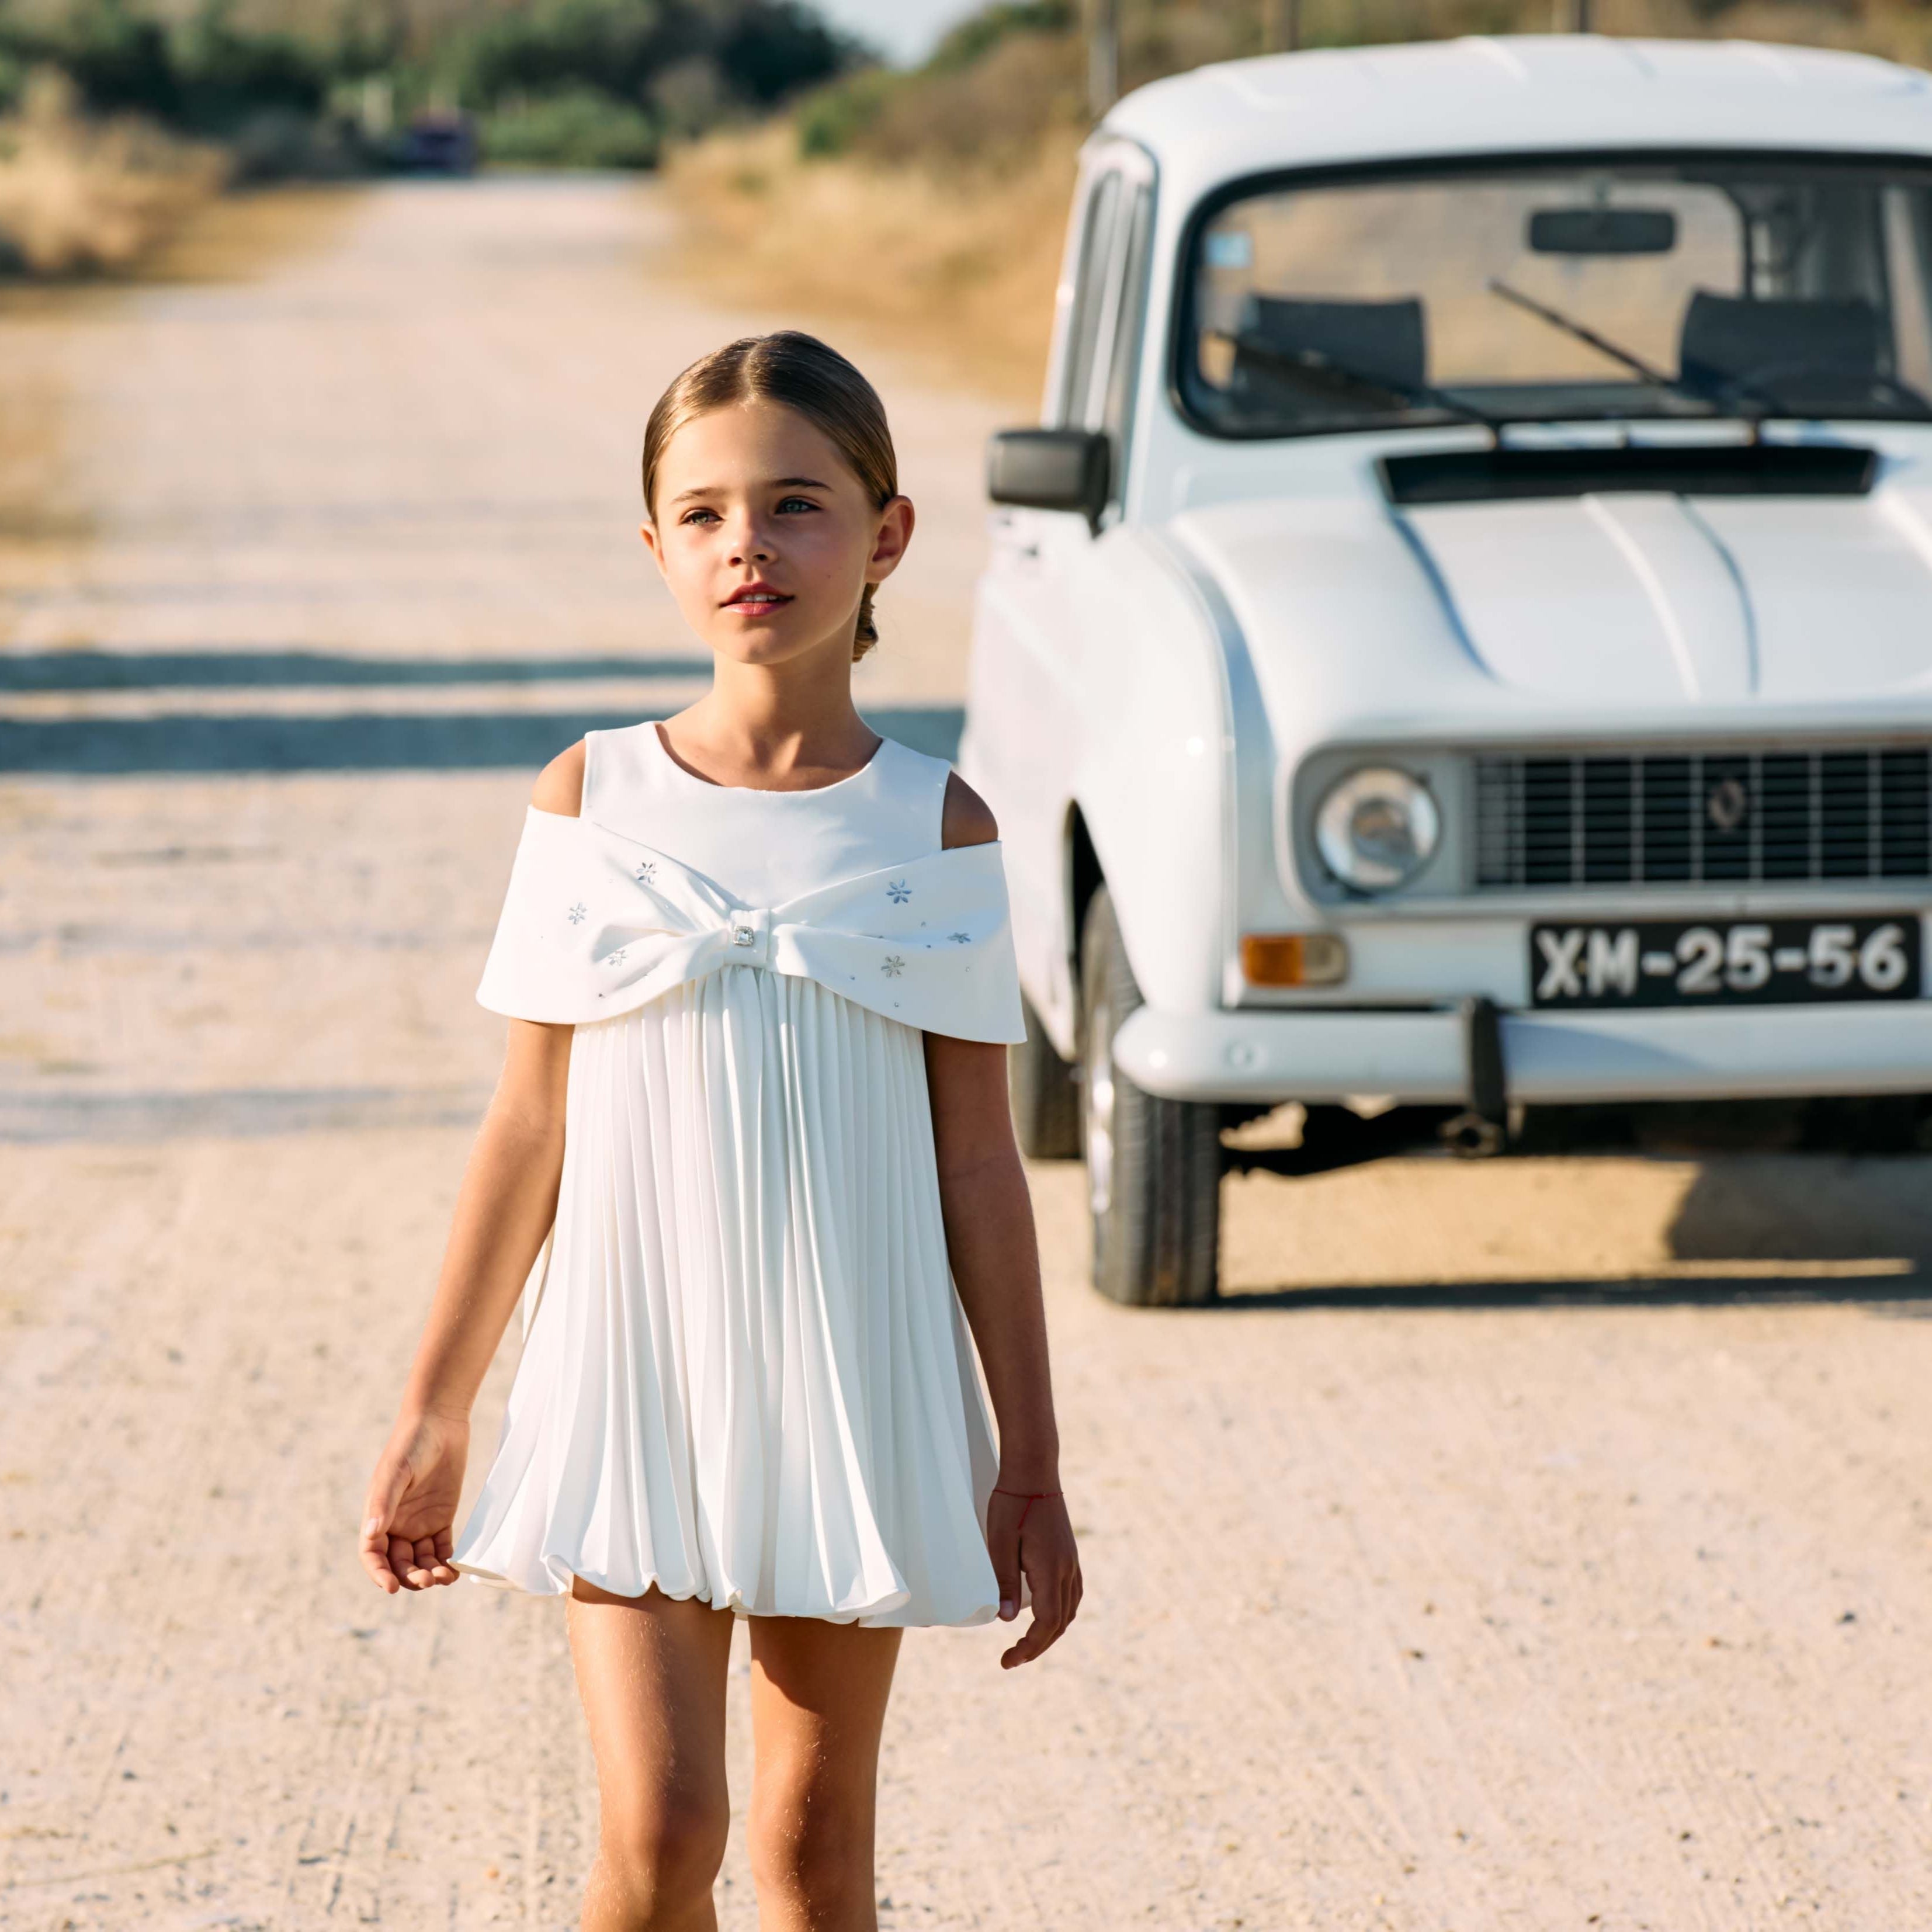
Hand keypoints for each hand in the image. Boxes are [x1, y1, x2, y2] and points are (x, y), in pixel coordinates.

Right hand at [359, 1409, 469, 1593]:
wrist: (440, 1423)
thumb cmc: (410, 1444)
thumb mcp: (396, 1472)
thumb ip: (383, 1502)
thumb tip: (372, 1534)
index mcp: (379, 1516)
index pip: (373, 1554)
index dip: (379, 1574)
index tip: (391, 1587)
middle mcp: (397, 1524)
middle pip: (399, 1563)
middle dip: (410, 1577)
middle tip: (427, 1580)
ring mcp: (420, 1523)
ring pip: (421, 1560)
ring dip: (429, 1573)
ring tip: (443, 1577)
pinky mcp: (442, 1518)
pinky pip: (441, 1548)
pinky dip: (445, 1562)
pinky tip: (453, 1570)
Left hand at [986, 1485, 1080, 1668]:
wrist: (1034, 1471)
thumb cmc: (1012, 1504)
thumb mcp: (999, 1542)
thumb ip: (1005, 1581)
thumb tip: (1008, 1620)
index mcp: (1051, 1569)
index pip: (1046, 1623)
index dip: (1029, 1647)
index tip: (1007, 1660)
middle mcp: (1067, 1570)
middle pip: (1059, 1623)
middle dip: (1037, 1646)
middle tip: (1011, 1660)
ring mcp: (1071, 1561)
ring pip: (1069, 1611)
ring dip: (1050, 1633)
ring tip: (1026, 1645)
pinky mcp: (1070, 1554)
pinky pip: (1071, 1595)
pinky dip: (1059, 1615)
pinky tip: (1045, 1617)